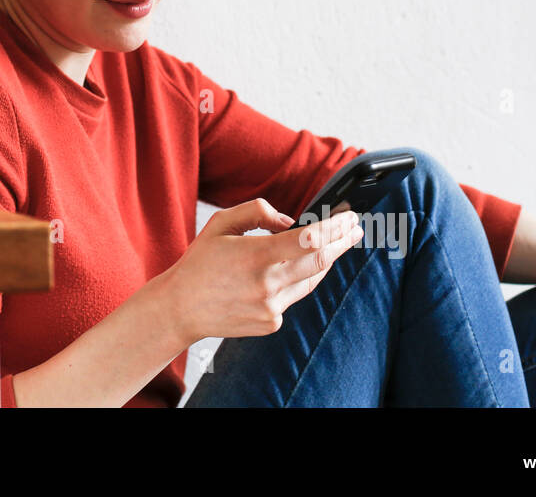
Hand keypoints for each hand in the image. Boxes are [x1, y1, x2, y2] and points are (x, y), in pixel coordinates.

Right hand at [159, 198, 363, 346]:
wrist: (181, 308)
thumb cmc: (200, 262)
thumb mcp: (221, 223)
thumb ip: (257, 212)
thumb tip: (290, 221)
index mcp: (256, 256)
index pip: (309, 240)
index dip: (334, 227)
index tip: (348, 217)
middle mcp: (268, 285)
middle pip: (321, 261)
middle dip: (342, 242)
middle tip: (354, 228)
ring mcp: (271, 308)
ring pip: (311, 280)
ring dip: (327, 260)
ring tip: (339, 244)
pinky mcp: (271, 323)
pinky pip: (293, 297)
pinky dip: (296, 281)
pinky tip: (290, 272)